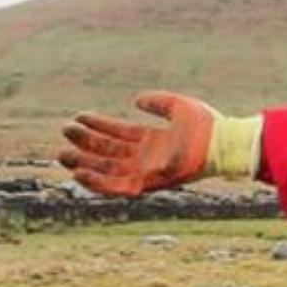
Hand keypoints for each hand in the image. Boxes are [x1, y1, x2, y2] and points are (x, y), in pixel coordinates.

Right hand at [58, 91, 217, 195]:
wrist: (223, 143)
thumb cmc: (209, 126)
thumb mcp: (178, 106)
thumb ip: (157, 102)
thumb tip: (135, 100)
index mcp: (154, 139)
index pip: (119, 132)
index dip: (99, 124)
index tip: (79, 116)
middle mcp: (147, 156)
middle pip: (109, 151)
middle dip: (86, 143)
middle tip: (65, 132)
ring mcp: (147, 170)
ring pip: (107, 169)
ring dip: (84, 163)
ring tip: (63, 153)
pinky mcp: (148, 183)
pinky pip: (117, 186)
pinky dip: (97, 182)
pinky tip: (78, 173)